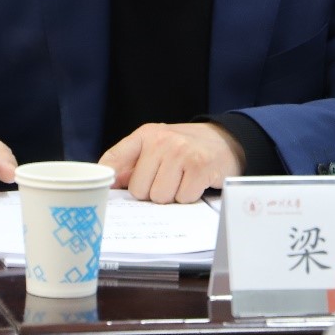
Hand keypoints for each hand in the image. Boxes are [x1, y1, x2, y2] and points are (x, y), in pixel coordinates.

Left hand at [99, 122, 243, 203]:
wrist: (226, 141)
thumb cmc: (186, 149)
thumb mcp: (157, 147)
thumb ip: (131, 164)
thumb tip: (108, 184)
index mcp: (146, 135)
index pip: (113, 161)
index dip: (108, 181)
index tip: (108, 191)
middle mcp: (162, 140)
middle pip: (138, 190)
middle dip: (152, 191)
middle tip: (169, 178)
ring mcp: (181, 152)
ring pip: (160, 197)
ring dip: (172, 196)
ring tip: (182, 180)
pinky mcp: (200, 167)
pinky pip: (182, 199)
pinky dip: (189, 196)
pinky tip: (195, 182)